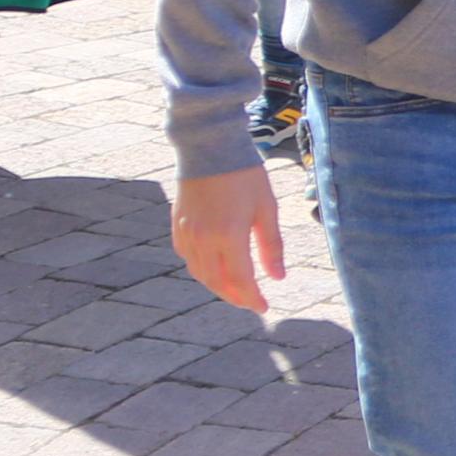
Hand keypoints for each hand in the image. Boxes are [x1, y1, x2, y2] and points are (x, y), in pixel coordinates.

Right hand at [172, 165, 285, 313]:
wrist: (210, 147)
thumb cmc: (244, 175)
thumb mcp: (266, 208)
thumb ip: (272, 245)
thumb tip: (278, 277)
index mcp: (229, 236)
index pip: (241, 280)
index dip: (252, 298)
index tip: (264, 307)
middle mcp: (204, 239)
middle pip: (218, 282)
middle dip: (235, 297)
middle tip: (251, 304)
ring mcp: (187, 233)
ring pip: (200, 273)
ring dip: (218, 287)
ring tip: (235, 291)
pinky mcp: (177, 226)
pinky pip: (187, 258)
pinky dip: (202, 270)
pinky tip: (214, 269)